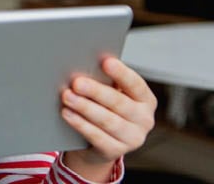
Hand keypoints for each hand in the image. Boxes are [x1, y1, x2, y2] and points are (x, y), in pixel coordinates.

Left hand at [60, 57, 156, 178]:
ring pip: (107, 121)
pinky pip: (97, 137)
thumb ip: (105, 81)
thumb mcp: (111, 94)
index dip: (121, 73)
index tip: (106, 62)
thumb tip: (86, 65)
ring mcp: (132, 138)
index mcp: (146, 100)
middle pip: (119, 103)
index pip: (136, 84)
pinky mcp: (116, 151)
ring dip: (85, 107)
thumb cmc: (106, 109)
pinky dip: (80, 124)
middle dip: (96, 91)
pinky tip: (67, 113)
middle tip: (77, 82)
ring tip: (68, 96)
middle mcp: (144, 120)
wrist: (100, 143)